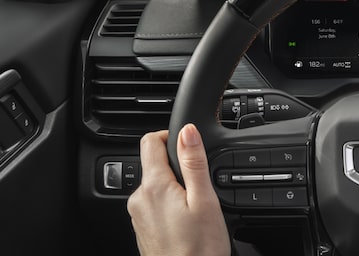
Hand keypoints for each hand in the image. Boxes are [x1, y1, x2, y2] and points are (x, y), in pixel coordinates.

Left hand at [127, 124, 230, 255]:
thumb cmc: (199, 249)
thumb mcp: (204, 199)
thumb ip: (194, 162)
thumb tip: (187, 131)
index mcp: (154, 186)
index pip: (150, 141)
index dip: (171, 135)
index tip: (189, 146)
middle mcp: (139, 199)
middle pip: (154, 164)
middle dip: (177, 166)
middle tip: (201, 184)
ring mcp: (138, 215)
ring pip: (155, 185)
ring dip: (175, 187)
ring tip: (196, 206)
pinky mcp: (143, 228)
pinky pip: (154, 204)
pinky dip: (170, 204)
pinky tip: (187, 220)